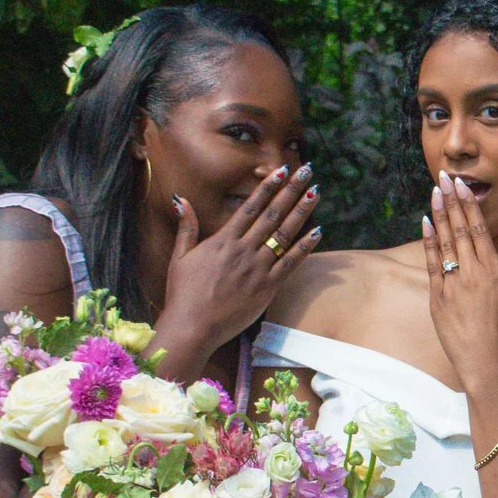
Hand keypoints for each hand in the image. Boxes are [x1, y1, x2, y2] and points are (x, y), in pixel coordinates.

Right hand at [152, 164, 321, 372]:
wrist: (192, 326)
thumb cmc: (183, 294)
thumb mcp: (180, 257)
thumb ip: (186, 227)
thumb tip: (180, 200)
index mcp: (223, 240)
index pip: (251, 207)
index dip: (268, 187)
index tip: (281, 171)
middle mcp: (243, 250)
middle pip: (272, 214)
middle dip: (291, 191)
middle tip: (306, 171)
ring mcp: (257, 268)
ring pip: (285, 234)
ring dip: (302, 211)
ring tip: (315, 192)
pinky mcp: (267, 288)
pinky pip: (291, 263)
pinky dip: (305, 247)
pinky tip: (318, 231)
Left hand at [422, 174, 497, 384]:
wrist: (486, 365)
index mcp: (495, 272)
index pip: (481, 229)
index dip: (470, 205)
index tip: (463, 186)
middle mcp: (472, 273)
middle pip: (461, 229)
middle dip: (452, 201)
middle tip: (444, 177)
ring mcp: (452, 285)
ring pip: (445, 243)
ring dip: (439, 215)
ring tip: (434, 192)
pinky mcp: (437, 298)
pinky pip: (432, 264)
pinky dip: (429, 243)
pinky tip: (426, 223)